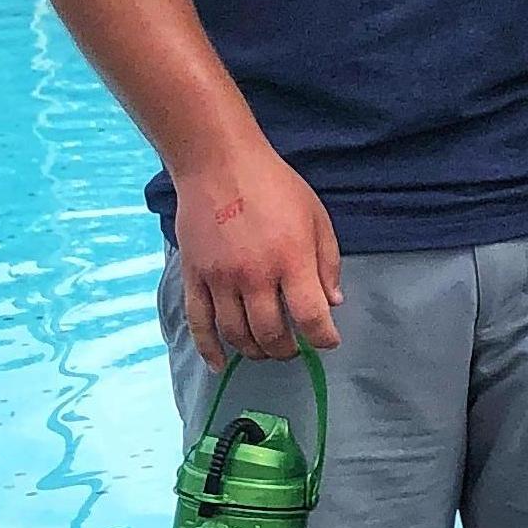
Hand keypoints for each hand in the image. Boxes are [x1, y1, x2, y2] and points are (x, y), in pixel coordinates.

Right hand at [173, 143, 342, 369]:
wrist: (218, 163)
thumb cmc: (274, 186)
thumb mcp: (316, 216)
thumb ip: (327, 262)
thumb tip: (333, 303)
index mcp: (291, 259)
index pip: (311, 317)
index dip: (324, 338)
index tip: (329, 341)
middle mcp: (255, 275)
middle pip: (271, 334)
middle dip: (287, 350)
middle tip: (294, 347)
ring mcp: (220, 279)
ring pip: (237, 334)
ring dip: (255, 351)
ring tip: (266, 349)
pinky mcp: (194, 277)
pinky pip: (198, 323)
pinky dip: (209, 348)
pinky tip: (221, 363)